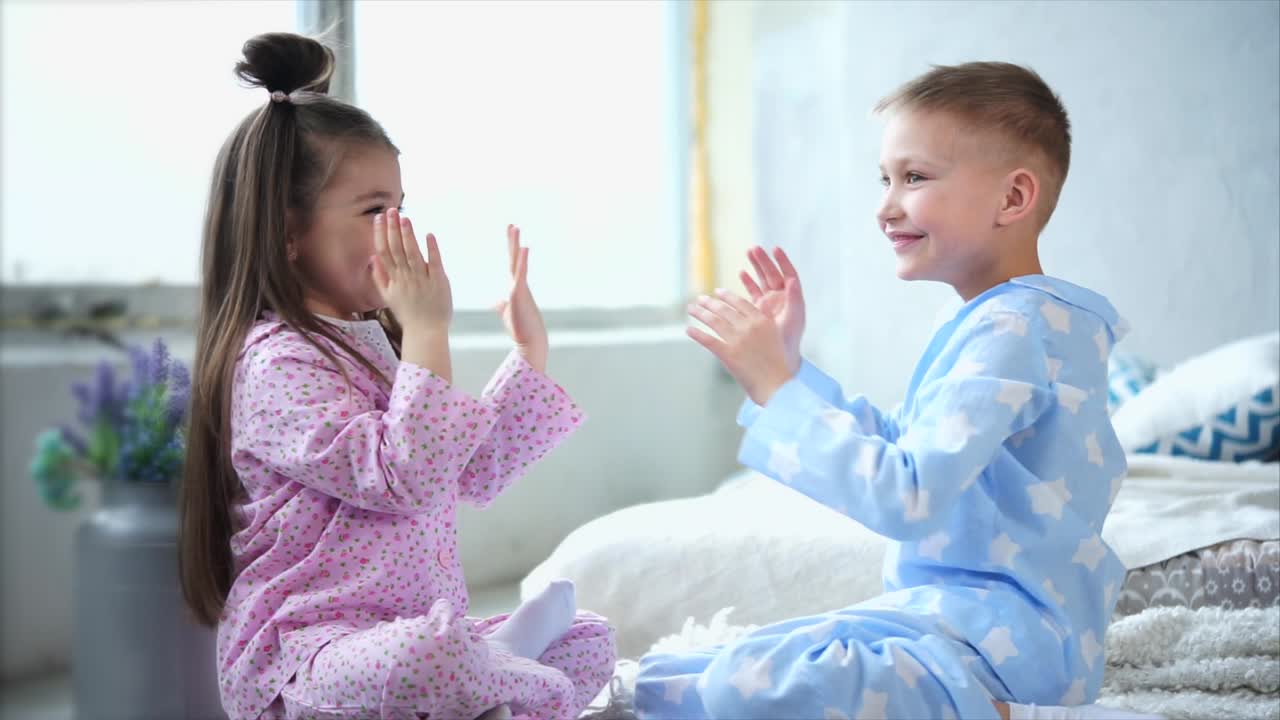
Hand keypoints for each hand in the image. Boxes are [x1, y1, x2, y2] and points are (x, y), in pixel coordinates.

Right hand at [371, 208, 451, 332]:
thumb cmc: (408, 314)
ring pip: (412, 254)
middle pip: (396, 249)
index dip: (380, 234)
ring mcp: (422, 279)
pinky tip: (428, 235)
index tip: (379, 218)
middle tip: (391, 210)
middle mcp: (405, 278)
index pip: (383, 252)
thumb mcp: (388, 297)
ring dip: (408, 235)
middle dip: (392, 229)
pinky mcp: (438, 282)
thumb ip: (380, 277)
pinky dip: (431, 249)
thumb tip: (373, 258)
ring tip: (405, 218)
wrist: (426, 332)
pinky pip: (434, 263)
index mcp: (393, 280)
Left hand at [495, 225, 547, 373]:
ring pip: (518, 262)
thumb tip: (496, 301)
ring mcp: (520, 286)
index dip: (510, 248)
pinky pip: (521, 273)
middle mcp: (518, 283)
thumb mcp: (508, 314)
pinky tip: (524, 248)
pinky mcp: (520, 293)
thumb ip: (502, 305)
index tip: (510, 234)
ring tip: (515, 228)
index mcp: (514, 286)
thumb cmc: (520, 329)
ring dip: (516, 245)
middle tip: (512, 225)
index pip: (511, 263)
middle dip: (512, 241)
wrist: (530, 341)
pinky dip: (522, 261)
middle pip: (514, 258)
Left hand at [687, 289, 794, 405]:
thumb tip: (762, 303)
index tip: (717, 292)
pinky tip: (688, 330)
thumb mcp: (776, 336)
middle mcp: (748, 327)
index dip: (726, 296)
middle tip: (700, 299)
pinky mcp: (728, 354)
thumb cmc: (778, 363)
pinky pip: (708, 340)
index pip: (740, 303)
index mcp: (761, 321)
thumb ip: (766, 319)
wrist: (777, 385)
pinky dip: (696, 334)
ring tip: (691, 309)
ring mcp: (737, 340)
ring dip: (700, 313)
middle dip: (709, 302)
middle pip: (724, 309)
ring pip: (714, 321)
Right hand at [740, 246, 804, 374]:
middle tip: (755, 249)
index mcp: (792, 297)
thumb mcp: (793, 318)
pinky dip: (748, 281)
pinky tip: (742, 272)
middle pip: (773, 273)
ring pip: (763, 279)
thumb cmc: (790, 339)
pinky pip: (753, 291)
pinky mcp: (758, 308)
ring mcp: (769, 302)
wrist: (780, 354)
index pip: (789, 273)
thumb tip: (793, 280)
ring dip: (756, 266)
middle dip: (764, 260)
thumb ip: (794, 298)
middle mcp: (781, 297)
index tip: (775, 249)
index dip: (783, 261)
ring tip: (748, 252)